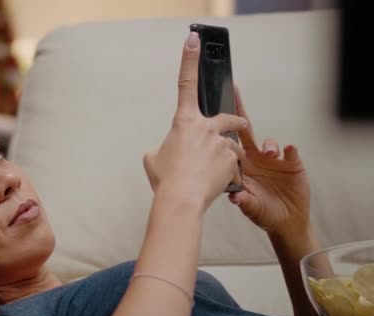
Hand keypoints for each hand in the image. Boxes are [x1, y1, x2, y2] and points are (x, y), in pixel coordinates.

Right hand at [143, 32, 247, 210]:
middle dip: (235, 122)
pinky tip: (218, 183)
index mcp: (184, 122)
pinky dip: (229, 172)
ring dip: (227, 156)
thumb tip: (161, 151)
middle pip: (227, 118)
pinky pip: (235, 164)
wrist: (182, 198)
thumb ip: (160, 149)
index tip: (193, 41)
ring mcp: (221, 143)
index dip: (189, 60)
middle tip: (239, 126)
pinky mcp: (232, 159)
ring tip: (214, 174)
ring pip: (232, 146)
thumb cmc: (166, 179)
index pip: (185, 84)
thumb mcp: (153, 160)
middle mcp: (206, 127)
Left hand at [228, 87, 309, 234]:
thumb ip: (243, 201)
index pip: (228, 143)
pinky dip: (290, 150)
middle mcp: (255, 159)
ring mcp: (274, 161)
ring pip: (269, 144)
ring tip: (269, 154)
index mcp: (240, 166)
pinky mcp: (292, 165)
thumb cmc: (262, 212)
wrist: (285, 221)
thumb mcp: (249, 207)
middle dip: (240, 114)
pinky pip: (291, 153)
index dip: (222, 129)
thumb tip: (234, 197)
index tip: (214, 113)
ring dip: (269, 146)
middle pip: (246, 132)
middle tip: (235, 96)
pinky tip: (289, 151)